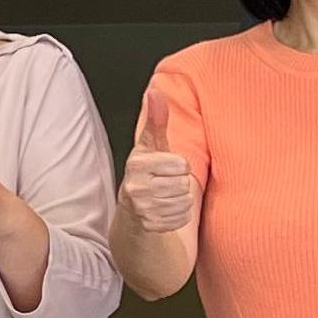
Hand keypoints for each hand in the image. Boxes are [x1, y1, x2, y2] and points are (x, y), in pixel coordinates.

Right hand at [120, 88, 196, 234]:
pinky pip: (181, 219)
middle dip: (179, 184)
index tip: (166, 168)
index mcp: (137, 164)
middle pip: (184, 184)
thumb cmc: (147, 172)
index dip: (179, 166)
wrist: (132, 209)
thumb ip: (156, 119)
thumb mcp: (151, 146)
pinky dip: (178, 216)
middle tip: (164, 184)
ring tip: (165, 197)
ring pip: (184, 202)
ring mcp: (141, 208)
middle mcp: (135, 186)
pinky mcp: (149, 226)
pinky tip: (165, 210)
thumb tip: (155, 91)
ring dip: (180, 200)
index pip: (181, 165)